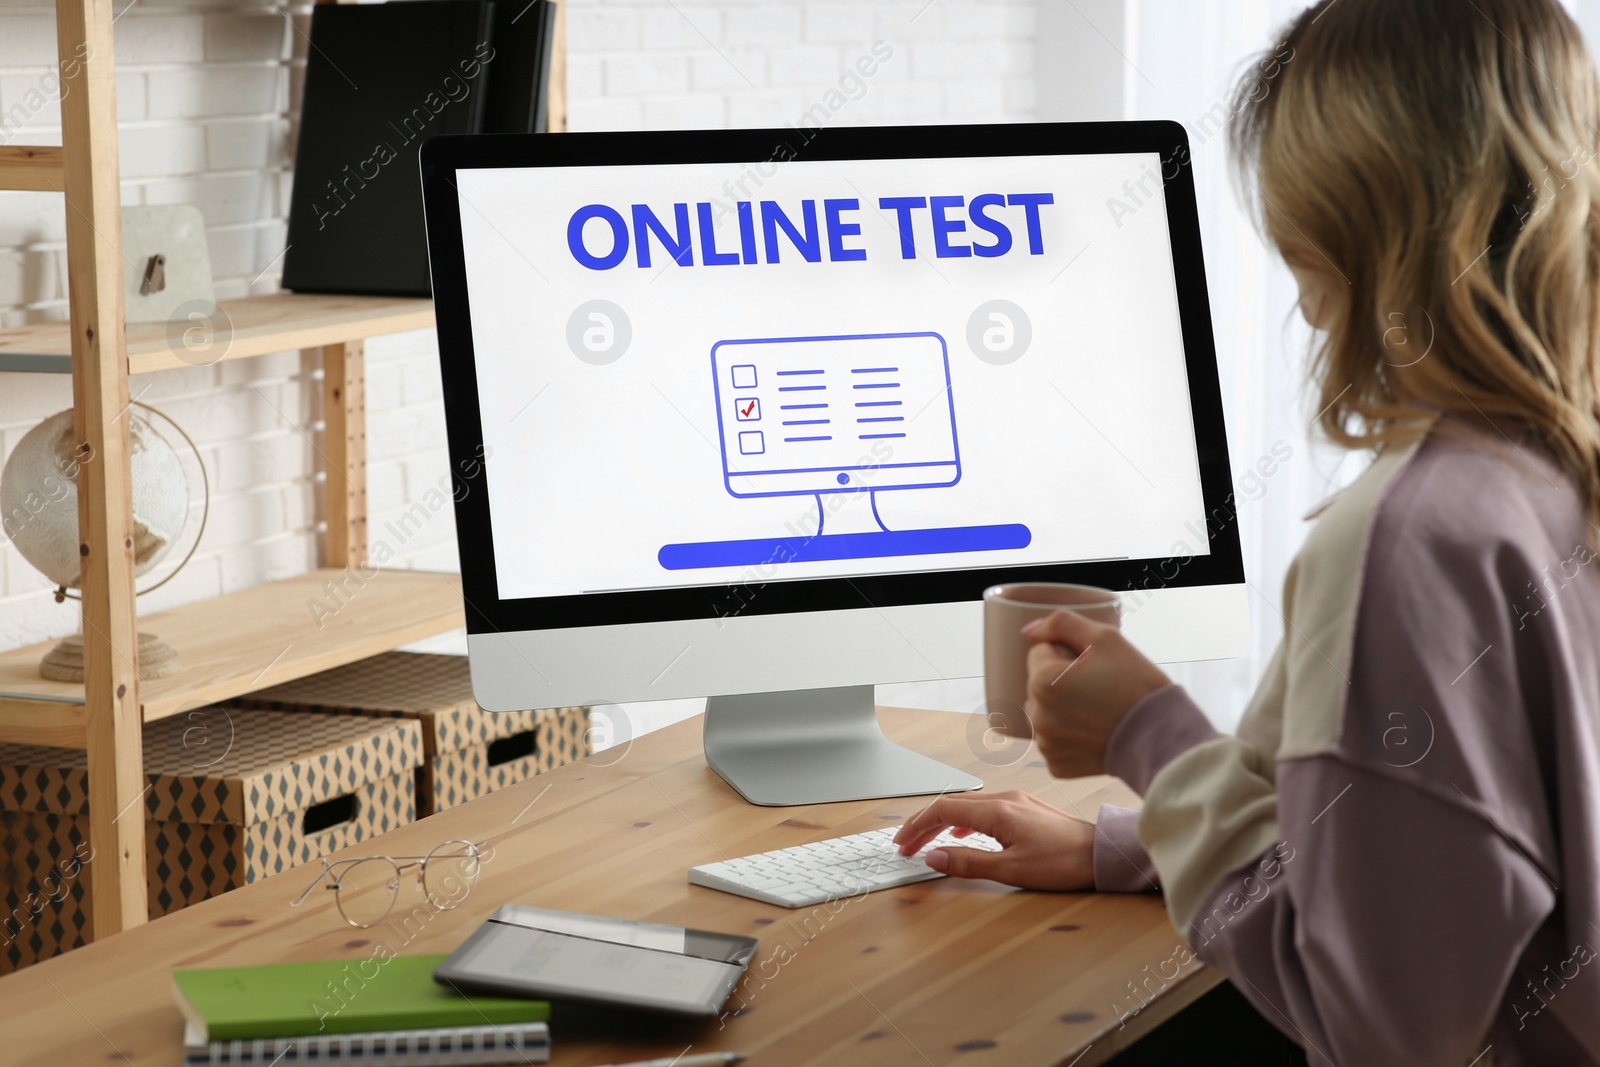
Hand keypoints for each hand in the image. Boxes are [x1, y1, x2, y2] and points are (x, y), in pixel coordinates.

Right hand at [891, 791, 1096, 890]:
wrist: (1101, 855)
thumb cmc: (1063, 863)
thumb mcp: (1011, 869)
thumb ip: (968, 862)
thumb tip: (934, 858)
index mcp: (997, 811)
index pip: (944, 810)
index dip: (918, 826)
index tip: (903, 843)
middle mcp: (1004, 799)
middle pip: (951, 804)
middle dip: (925, 824)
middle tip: (906, 844)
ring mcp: (1016, 801)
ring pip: (967, 806)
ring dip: (942, 822)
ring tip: (928, 841)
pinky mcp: (1025, 809)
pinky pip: (983, 808)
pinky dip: (963, 820)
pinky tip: (962, 832)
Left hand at [1023, 609, 1170, 778]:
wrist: (1162, 737)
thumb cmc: (1136, 684)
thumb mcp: (1105, 638)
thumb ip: (1061, 623)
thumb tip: (1030, 630)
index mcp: (1042, 681)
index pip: (1039, 653)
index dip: (1067, 655)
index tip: (1092, 667)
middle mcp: (1037, 716)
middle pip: (1038, 685)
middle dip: (1060, 682)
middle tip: (1098, 689)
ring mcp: (1046, 744)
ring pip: (1045, 714)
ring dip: (1062, 710)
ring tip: (1097, 712)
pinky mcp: (1057, 766)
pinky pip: (1055, 742)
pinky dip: (1070, 737)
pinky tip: (1094, 734)